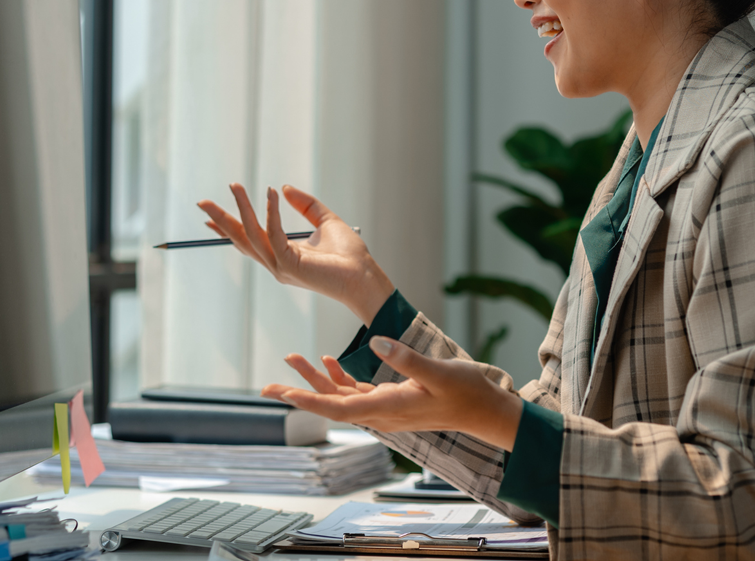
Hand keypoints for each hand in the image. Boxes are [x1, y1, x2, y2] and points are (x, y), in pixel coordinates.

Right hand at [197, 184, 393, 323]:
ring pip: (252, 235)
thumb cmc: (350, 255)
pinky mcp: (290, 266)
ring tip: (236, 186)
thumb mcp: (325, 221)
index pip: (249, 239)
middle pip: (241, 239)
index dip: (229, 226)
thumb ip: (305, 205)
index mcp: (282, 254)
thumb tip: (284, 187)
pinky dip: (271, 213)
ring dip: (241, 209)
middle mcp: (277, 263)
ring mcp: (281, 267)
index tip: (209, 215)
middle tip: (202, 202)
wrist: (365, 277)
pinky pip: (274, 235)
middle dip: (221, 220)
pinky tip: (271, 194)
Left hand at [262, 338, 523, 450]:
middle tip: (267, 384)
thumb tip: (375, 342)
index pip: (338, 408)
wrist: (486, 410)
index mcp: (388, 408)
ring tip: (291, 359)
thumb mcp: (438, 372)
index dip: (307, 400)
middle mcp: (381, 413)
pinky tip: (327, 361)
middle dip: (299, 391)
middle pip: (330, 404)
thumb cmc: (466, 392)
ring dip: (315, 379)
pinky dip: (339, 377)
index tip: (281, 394)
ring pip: (340, 396)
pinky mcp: (391, 400)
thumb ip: (406, 359)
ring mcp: (385, 408)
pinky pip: (356, 392)